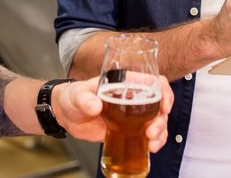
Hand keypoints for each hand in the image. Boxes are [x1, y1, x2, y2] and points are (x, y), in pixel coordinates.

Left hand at [51, 75, 173, 151]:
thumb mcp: (77, 95)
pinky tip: (150, 148)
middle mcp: (133, 97)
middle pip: (159, 105)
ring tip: (152, 144)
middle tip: (152, 132)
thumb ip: (85, 99)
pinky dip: (153, 142)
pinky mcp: (128, 129)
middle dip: (161, 120)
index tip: (164, 106)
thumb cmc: (73, 97)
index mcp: (126, 83)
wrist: (66, 115)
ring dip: (160, 133)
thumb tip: (95, 106)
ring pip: (157, 121)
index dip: (164, 92)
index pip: (154, 82)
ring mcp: (132, 115)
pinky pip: (147, 135)